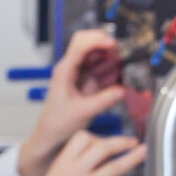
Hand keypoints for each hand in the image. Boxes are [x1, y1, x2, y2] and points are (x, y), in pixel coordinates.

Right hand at [8, 130, 144, 175]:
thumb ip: (73, 169)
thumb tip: (96, 163)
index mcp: (63, 163)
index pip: (83, 138)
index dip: (99, 137)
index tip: (110, 140)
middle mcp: (75, 171)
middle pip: (103, 147)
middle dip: (121, 142)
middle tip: (133, 142)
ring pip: (115, 167)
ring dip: (132, 159)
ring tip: (142, 154)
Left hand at [17, 29, 128, 175]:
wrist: (51, 135)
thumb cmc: (58, 123)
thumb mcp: (82, 113)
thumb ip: (103, 101)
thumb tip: (122, 90)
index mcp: (65, 70)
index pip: (80, 44)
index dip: (97, 40)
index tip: (113, 45)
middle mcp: (72, 68)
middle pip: (88, 42)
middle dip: (106, 44)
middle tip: (122, 53)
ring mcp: (80, 74)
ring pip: (97, 54)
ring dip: (111, 57)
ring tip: (124, 67)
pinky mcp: (87, 82)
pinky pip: (102, 70)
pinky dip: (112, 70)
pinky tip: (120, 78)